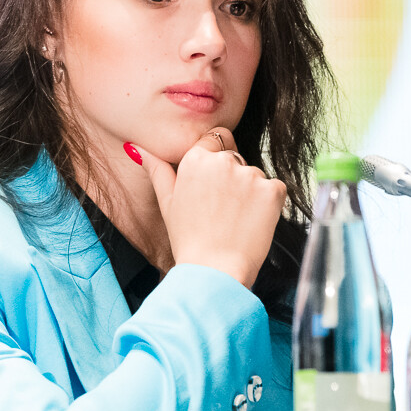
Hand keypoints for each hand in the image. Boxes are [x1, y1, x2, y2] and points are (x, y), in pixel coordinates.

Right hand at [127, 128, 285, 287]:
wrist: (214, 271)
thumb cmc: (188, 239)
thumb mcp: (167, 202)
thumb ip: (156, 169)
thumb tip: (136, 148)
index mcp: (196, 159)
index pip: (215, 139)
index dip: (215, 161)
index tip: (213, 186)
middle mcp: (224, 161)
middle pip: (235, 157)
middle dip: (231, 178)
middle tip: (220, 210)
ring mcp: (251, 174)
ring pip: (254, 175)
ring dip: (249, 192)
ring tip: (234, 220)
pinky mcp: (273, 190)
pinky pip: (274, 189)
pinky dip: (267, 204)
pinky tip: (252, 223)